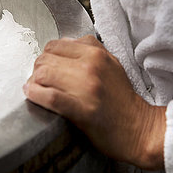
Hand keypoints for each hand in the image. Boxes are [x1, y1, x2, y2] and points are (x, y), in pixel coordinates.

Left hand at [24, 35, 165, 169]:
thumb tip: (63, 44)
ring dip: (33, 83)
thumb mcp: (111, 63)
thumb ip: (88, 50)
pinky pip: (49, 97)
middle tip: (38, 81)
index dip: (45, 56)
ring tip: (35, 89)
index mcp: (96, 54)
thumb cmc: (122, 99)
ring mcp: (86, 88)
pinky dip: (35, 95)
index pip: (54, 45)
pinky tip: (33, 96)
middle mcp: (91, 67)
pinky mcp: (82, 110)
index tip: (45, 67)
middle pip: (45, 59)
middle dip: (37, 70)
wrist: (139, 129)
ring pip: (43, 75)